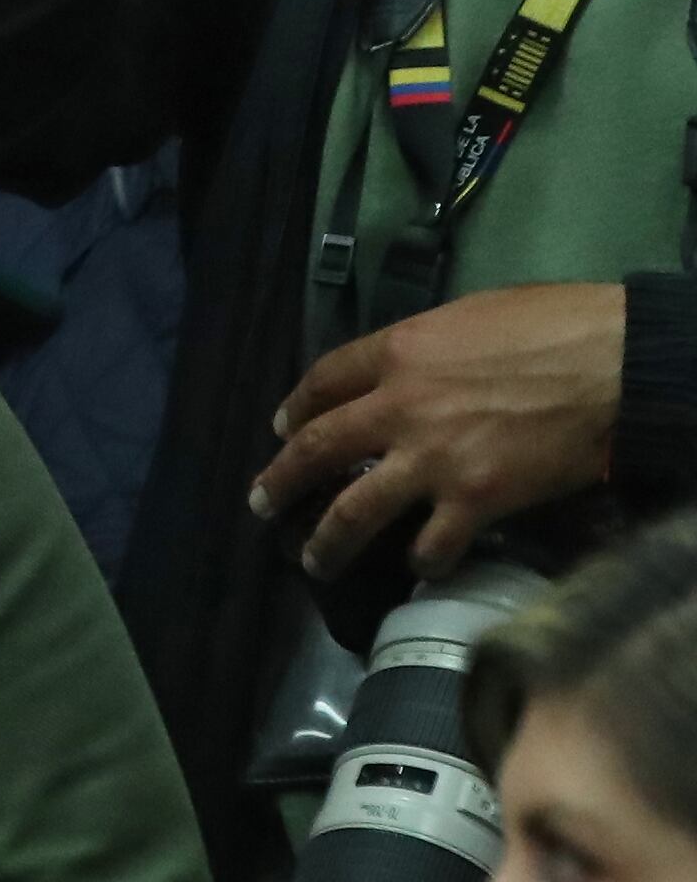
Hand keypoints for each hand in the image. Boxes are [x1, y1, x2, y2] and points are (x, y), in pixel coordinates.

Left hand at [252, 280, 624, 578]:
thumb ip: (431, 345)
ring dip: (328, 541)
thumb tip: (420, 363)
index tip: (282, 428)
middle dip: (282, 479)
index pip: (323, 380)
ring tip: (314, 561)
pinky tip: (420, 567)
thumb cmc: (559, 325)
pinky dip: (422, 559)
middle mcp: (399, 407)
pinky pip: (432, 543)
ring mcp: (432, 459)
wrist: (619, 363)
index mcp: (398, 351)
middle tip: (262, 503)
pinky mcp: (475, 500)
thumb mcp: (474, 314)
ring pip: (354, 510)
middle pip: (318, 447)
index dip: (296, 406)